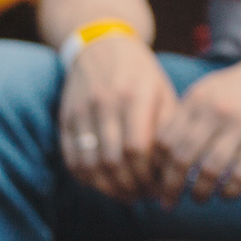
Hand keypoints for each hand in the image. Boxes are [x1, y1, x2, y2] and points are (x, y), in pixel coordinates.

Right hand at [57, 31, 175, 201]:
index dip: (147, 175)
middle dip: (130, 186)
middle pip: (113, 161)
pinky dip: (87, 178)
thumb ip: (168, 127)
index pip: (137, 149)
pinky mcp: (66, 117)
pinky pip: (72, 159)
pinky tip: (103, 183)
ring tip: (125, 194)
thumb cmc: (140, 74)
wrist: (102, 44)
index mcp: (135, 95)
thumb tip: (173, 169)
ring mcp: (82, 110)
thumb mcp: (162, 91)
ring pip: (91, 165)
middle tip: (142, 196)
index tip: (158, 187)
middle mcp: (106, 102)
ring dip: (108, 188)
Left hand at [150, 36, 240, 205]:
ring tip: (199, 199)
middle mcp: (216, 110)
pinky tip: (227, 194)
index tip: (156, 180)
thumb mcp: (213, 88)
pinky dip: (230, 191)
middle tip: (168, 202)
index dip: (157, 165)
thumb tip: (164, 153)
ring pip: (209, 171)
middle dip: (171, 187)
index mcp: (199, 97)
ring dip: (200, 192)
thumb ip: (190, 114)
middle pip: (182, 158)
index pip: (165, 138)